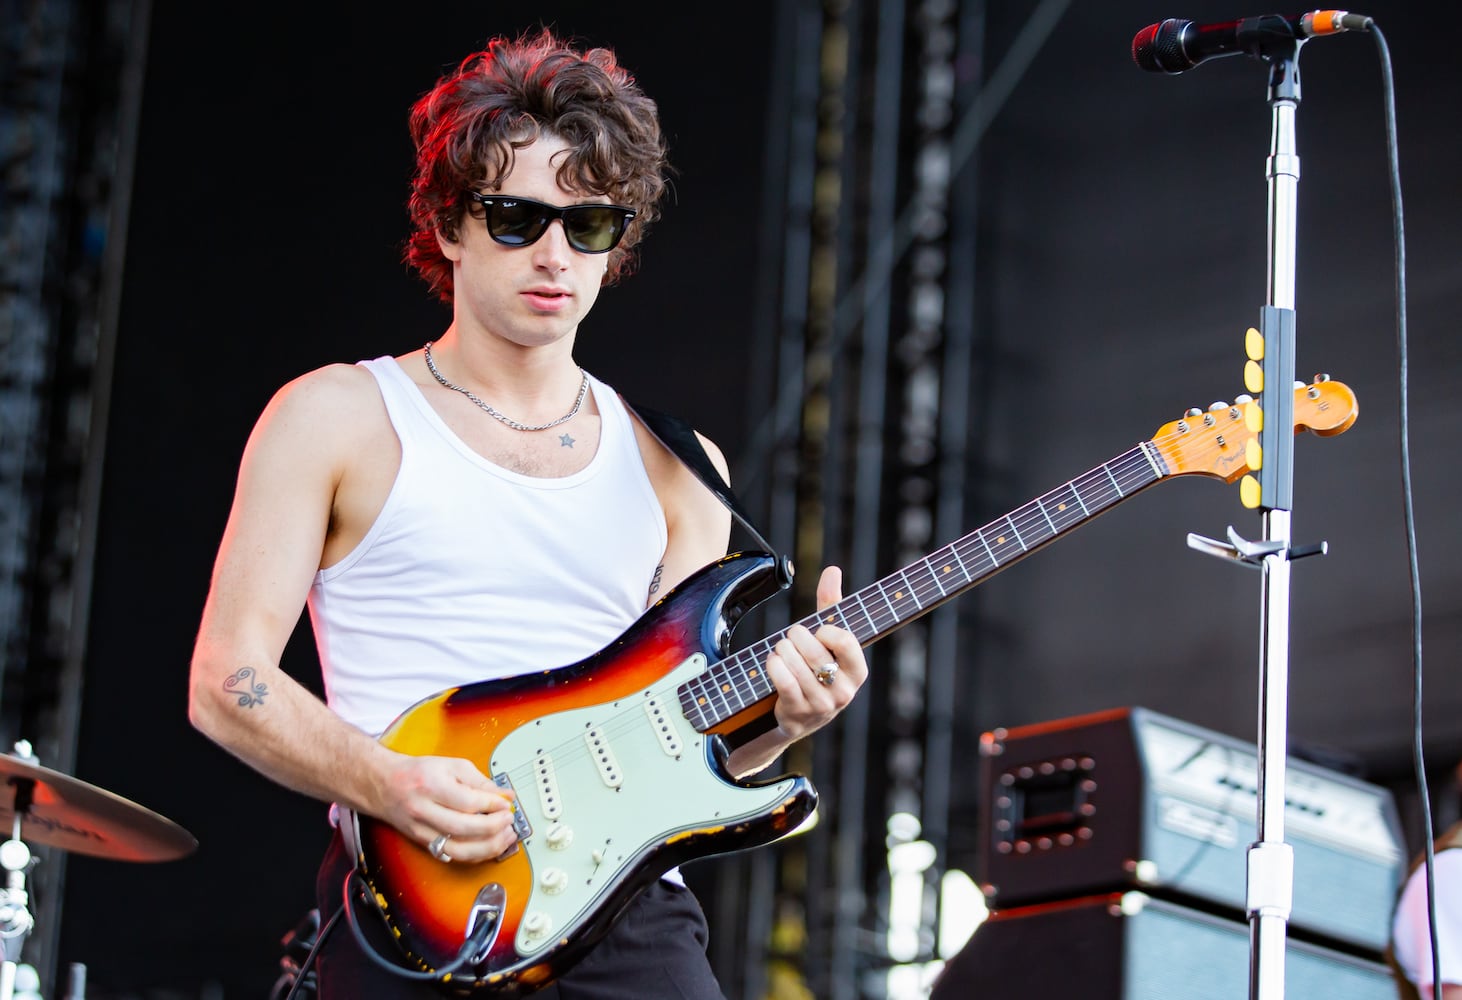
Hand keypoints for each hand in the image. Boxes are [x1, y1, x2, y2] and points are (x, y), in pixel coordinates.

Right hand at [377, 752, 518, 862]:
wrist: (384, 784)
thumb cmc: (418, 772)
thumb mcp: (451, 765)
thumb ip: (479, 780)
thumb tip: (504, 795)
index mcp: (431, 786)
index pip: (468, 802)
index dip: (493, 805)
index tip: (507, 803)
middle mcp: (423, 811)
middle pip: (464, 828)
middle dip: (493, 827)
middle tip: (509, 820)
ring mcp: (422, 831)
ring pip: (458, 849)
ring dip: (488, 847)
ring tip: (506, 836)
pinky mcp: (423, 844)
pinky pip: (452, 855)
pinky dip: (474, 855)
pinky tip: (489, 846)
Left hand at [764, 565, 867, 741]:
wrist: (800, 714)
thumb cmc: (818, 668)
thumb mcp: (828, 640)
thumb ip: (832, 605)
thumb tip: (832, 570)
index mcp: (857, 671)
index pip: (846, 643)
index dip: (827, 631)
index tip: (819, 630)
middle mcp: (844, 691)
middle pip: (815, 652)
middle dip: (797, 637)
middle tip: (792, 636)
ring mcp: (821, 705)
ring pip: (796, 665)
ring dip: (782, 650)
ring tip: (782, 648)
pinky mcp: (798, 712)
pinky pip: (784, 681)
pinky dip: (774, 665)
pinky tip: (773, 661)